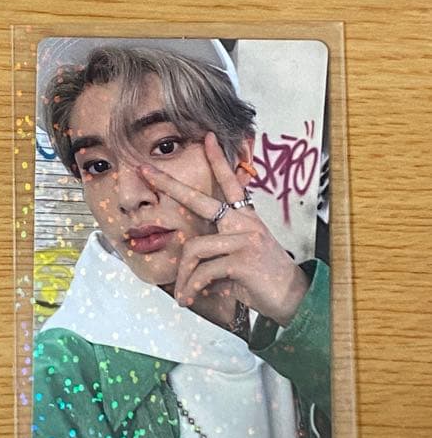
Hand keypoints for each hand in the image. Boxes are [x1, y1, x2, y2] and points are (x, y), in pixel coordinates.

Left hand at [138, 133, 308, 327]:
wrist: (293, 299)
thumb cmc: (262, 279)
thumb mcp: (241, 258)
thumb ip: (219, 250)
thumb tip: (190, 258)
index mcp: (245, 219)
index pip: (230, 183)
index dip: (218, 161)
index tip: (207, 137)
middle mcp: (245, 224)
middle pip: (200, 199)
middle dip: (168, 184)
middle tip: (144, 169)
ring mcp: (245, 239)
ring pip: (194, 249)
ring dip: (184, 277)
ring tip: (184, 295)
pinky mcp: (243, 260)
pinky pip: (203, 271)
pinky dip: (192, 288)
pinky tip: (190, 299)